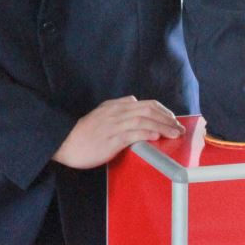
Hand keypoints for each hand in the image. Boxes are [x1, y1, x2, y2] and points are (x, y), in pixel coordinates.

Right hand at [53, 96, 183, 169]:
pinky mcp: (112, 138)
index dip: (162, 111)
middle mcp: (117, 112)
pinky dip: (147, 133)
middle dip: (168, 118)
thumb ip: (118, 107)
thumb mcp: (101, 113)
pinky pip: (133, 133)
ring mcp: (115, 125)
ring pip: (145, 120)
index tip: (172, 119)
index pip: (146, 104)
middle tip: (179, 128)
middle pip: (149, 110)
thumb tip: (134, 102)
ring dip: (163, 126)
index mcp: (116, 106)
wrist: (65, 142)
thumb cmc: (83, 133)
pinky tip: (157, 136)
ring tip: (175, 134)